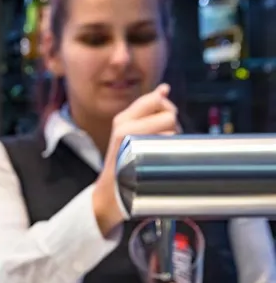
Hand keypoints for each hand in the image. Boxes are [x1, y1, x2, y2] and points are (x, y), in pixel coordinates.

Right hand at [93, 83, 177, 234]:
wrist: (110, 194)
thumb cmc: (124, 166)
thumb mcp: (130, 134)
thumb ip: (147, 112)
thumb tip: (164, 88)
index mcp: (122, 118)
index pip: (155, 98)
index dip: (166, 109)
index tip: (162, 125)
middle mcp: (124, 123)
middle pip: (168, 111)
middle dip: (173, 125)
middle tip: (161, 142)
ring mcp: (128, 135)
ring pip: (171, 124)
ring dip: (173, 138)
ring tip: (157, 152)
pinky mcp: (136, 148)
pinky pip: (166, 138)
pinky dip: (170, 147)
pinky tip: (156, 158)